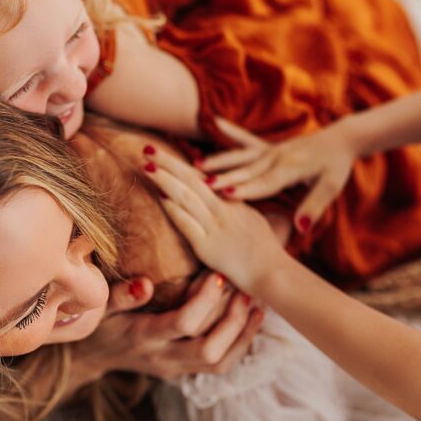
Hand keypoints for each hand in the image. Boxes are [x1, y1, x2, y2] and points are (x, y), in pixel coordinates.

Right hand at [73, 273, 264, 380]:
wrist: (96, 356)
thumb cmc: (100, 324)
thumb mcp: (101, 307)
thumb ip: (120, 296)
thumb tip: (144, 284)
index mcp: (143, 337)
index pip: (182, 324)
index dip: (205, 300)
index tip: (217, 275)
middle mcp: (163, 357)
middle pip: (209, 351)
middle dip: (233, 321)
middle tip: (244, 292)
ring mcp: (175, 368)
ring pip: (219, 363)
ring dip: (243, 335)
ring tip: (256, 305)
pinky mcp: (185, 370)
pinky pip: (220, 365)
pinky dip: (241, 343)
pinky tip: (251, 320)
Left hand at [143, 148, 288, 294]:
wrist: (272, 272)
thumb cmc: (265, 249)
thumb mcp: (252, 219)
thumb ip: (234, 207)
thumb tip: (220, 198)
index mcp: (232, 203)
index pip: (202, 179)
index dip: (181, 164)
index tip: (163, 154)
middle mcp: (222, 211)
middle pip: (192, 181)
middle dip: (168, 163)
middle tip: (148, 148)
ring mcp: (215, 228)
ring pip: (187, 198)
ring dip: (165, 180)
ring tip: (147, 167)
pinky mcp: (208, 247)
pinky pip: (188, 224)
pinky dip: (174, 210)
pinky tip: (160, 197)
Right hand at [199, 117, 360, 232]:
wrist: (341, 139)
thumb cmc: (336, 166)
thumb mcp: (331, 188)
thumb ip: (313, 207)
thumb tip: (300, 227)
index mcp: (291, 169)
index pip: (265, 183)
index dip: (246, 189)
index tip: (225, 195)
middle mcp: (277, 157)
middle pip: (246, 170)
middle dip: (222, 177)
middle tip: (199, 184)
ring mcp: (271, 150)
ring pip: (240, 156)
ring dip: (219, 161)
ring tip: (196, 166)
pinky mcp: (269, 146)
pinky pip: (246, 139)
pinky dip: (231, 130)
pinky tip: (215, 122)